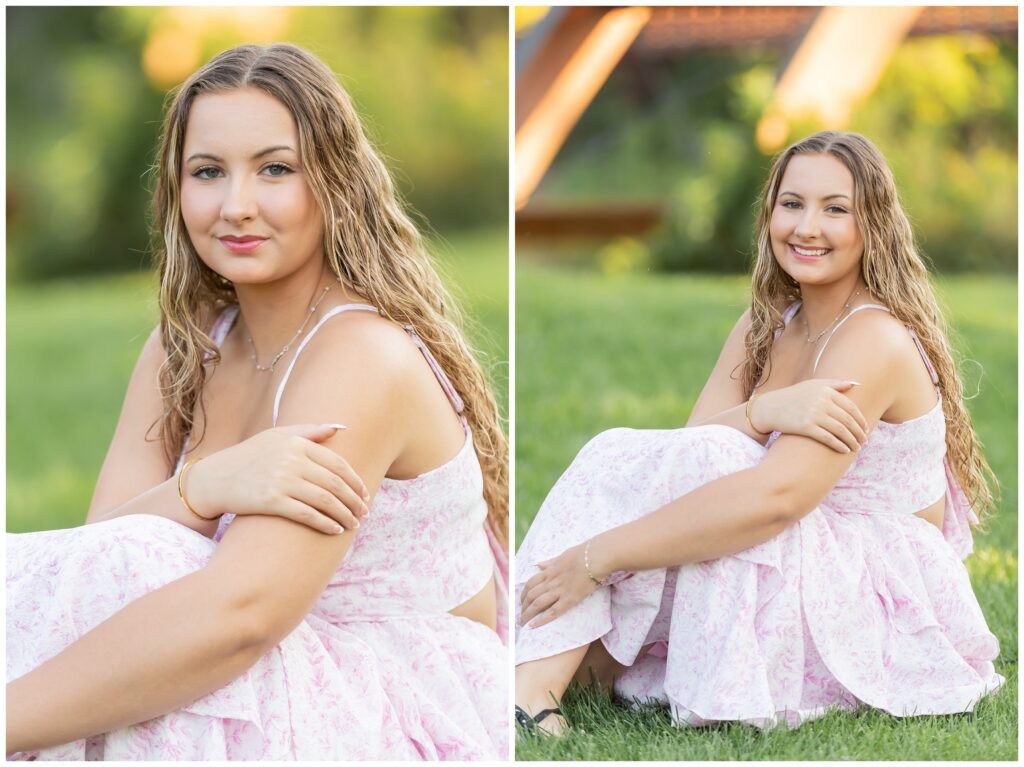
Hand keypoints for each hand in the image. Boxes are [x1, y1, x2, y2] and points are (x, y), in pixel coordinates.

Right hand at [185, 424, 369, 533]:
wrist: (214, 479)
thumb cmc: (250, 456)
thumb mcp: (277, 436)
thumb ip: (310, 430)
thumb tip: (342, 428)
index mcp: (296, 443)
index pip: (337, 464)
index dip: (355, 481)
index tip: (364, 494)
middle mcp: (291, 460)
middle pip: (334, 483)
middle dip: (354, 500)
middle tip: (364, 512)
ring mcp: (281, 480)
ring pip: (325, 500)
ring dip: (344, 514)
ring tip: (353, 524)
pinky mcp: (271, 501)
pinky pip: (307, 515)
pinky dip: (325, 523)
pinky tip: (335, 530)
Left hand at [519, 543, 601, 628]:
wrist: (596, 557)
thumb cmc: (583, 554)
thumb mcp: (563, 555)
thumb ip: (550, 562)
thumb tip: (539, 565)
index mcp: (549, 571)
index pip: (530, 583)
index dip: (523, 593)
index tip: (522, 600)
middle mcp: (551, 581)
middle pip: (531, 595)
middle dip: (523, 606)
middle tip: (521, 614)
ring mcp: (559, 591)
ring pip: (537, 604)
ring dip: (527, 614)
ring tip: (522, 622)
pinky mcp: (569, 599)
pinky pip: (552, 612)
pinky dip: (541, 620)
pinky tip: (532, 626)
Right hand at [751, 379, 867, 452]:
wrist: (769, 408)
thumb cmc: (793, 396)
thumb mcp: (813, 385)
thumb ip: (835, 383)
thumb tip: (856, 384)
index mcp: (825, 391)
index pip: (850, 407)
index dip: (860, 420)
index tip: (865, 429)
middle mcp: (821, 401)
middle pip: (848, 420)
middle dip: (859, 433)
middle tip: (863, 441)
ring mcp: (813, 414)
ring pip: (841, 430)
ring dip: (852, 441)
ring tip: (856, 448)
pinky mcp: (806, 427)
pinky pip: (828, 438)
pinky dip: (839, 445)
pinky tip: (844, 450)